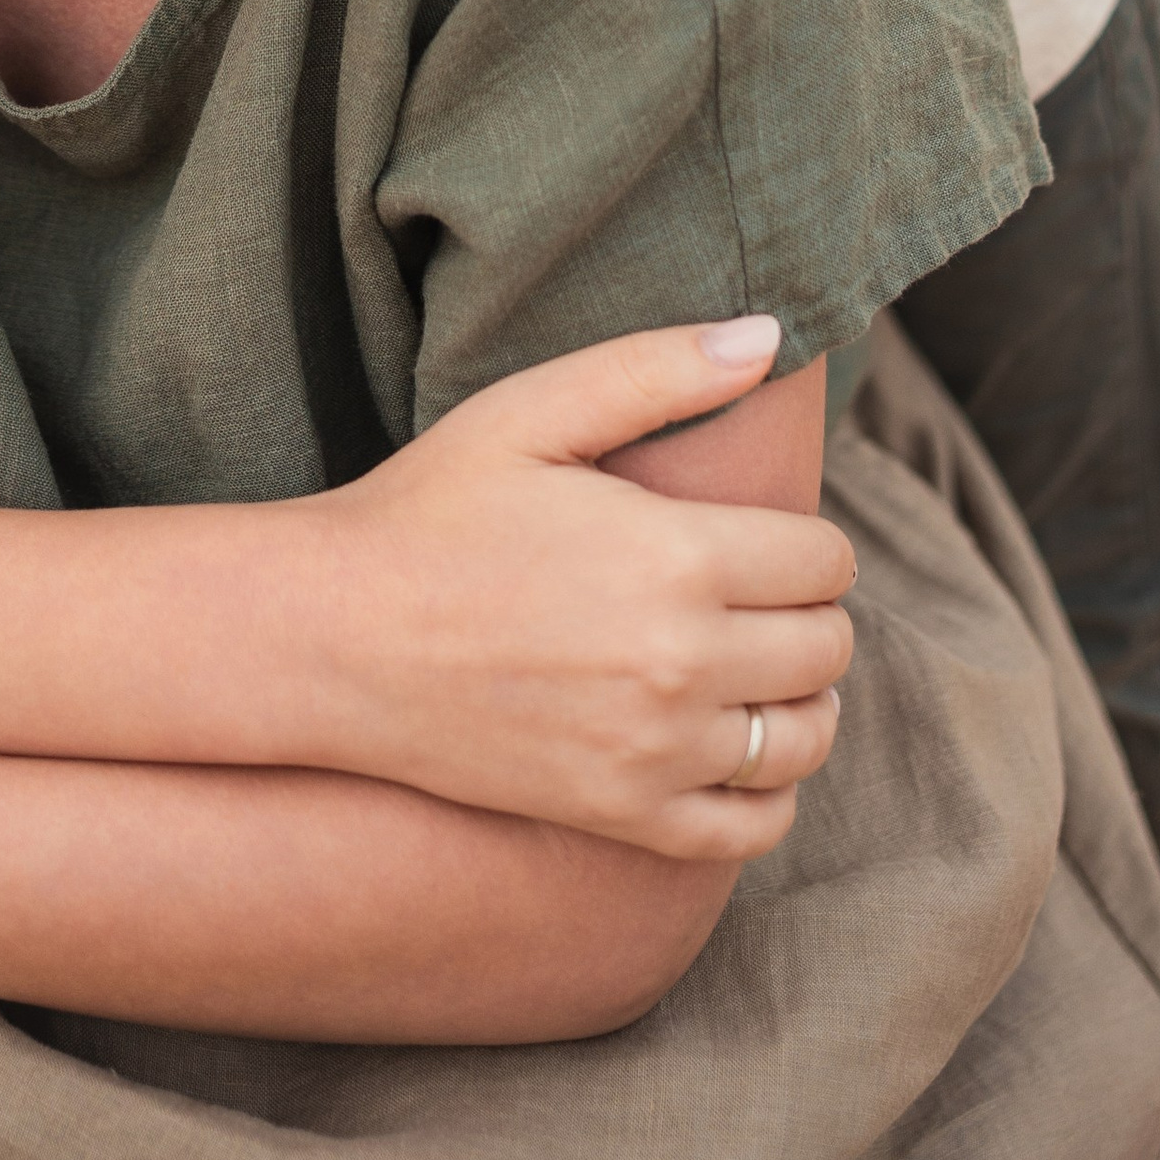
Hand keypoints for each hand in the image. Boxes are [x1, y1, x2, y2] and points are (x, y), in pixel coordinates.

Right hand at [305, 325, 852, 860]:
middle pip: (825, 648)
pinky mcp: (622, 815)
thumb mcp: (532, 411)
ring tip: (755, 665)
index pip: (824, 561)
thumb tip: (771, 334)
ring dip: (801, 699)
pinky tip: (736, 748)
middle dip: (809, 613)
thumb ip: (657, 369)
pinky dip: (767, 790)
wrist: (334, 637)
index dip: (809, 542)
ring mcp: (653, 752)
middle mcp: (680, 664)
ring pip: (806, 737)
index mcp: (674, 556)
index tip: (766, 535)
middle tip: (756, 593)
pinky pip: (753, 825)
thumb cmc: (430, 510)